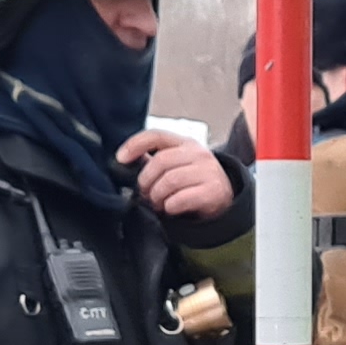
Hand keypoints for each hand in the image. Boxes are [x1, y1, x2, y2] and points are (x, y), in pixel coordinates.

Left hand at [119, 129, 235, 220]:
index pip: (156, 136)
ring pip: (169, 181)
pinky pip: (181, 199)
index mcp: (185, 143)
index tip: (121, 158)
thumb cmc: (193, 182)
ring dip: (157, 196)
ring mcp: (207, 171)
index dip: (135, 145)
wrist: (224, 200)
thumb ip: (154, 161)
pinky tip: (170, 208)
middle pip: (160, 162)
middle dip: (146, 181)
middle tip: (145, 193)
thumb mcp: (177, 165)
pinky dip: (170, 206)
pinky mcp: (213, 191)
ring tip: (157, 203)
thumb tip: (125, 161)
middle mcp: (198, 154)